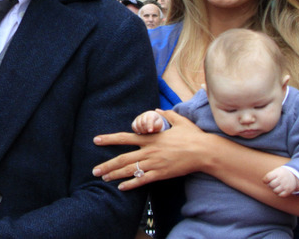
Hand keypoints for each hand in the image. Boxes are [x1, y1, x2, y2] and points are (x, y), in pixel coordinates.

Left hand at [94, 110, 209, 190]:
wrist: (204, 152)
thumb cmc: (192, 136)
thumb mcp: (179, 120)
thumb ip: (166, 115)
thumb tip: (157, 110)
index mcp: (151, 138)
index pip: (125, 137)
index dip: (109, 139)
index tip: (96, 140)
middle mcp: (149, 151)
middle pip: (123, 158)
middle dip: (107, 165)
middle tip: (94, 170)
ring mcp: (154, 163)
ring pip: (130, 170)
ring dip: (115, 175)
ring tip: (103, 178)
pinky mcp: (161, 173)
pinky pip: (142, 180)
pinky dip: (131, 184)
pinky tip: (121, 187)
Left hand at [263, 166, 298, 196]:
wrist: (293, 175)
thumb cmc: (281, 174)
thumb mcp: (276, 171)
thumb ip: (269, 176)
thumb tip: (264, 182)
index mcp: (277, 173)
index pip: (268, 178)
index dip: (265, 180)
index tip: (266, 180)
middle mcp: (282, 179)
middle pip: (271, 185)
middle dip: (270, 185)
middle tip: (273, 183)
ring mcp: (285, 185)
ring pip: (275, 191)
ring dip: (274, 189)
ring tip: (277, 186)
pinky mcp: (288, 191)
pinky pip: (280, 195)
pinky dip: (279, 193)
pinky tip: (280, 190)